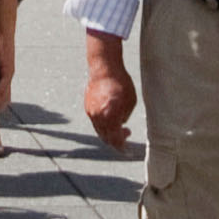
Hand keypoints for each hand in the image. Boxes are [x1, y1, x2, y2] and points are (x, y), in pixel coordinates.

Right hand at [78, 34, 136, 148]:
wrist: (104, 68)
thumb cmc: (121, 83)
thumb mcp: (130, 102)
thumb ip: (124, 117)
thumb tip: (120, 124)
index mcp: (110, 118)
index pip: (115, 140)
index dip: (121, 147)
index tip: (127, 150)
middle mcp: (98, 117)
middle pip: (105, 138)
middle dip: (116, 140)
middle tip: (126, 133)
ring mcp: (91, 112)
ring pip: (99, 130)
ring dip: (109, 131)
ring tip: (119, 124)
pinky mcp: (87, 106)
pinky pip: (95, 121)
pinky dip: (103, 123)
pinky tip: (111, 115)